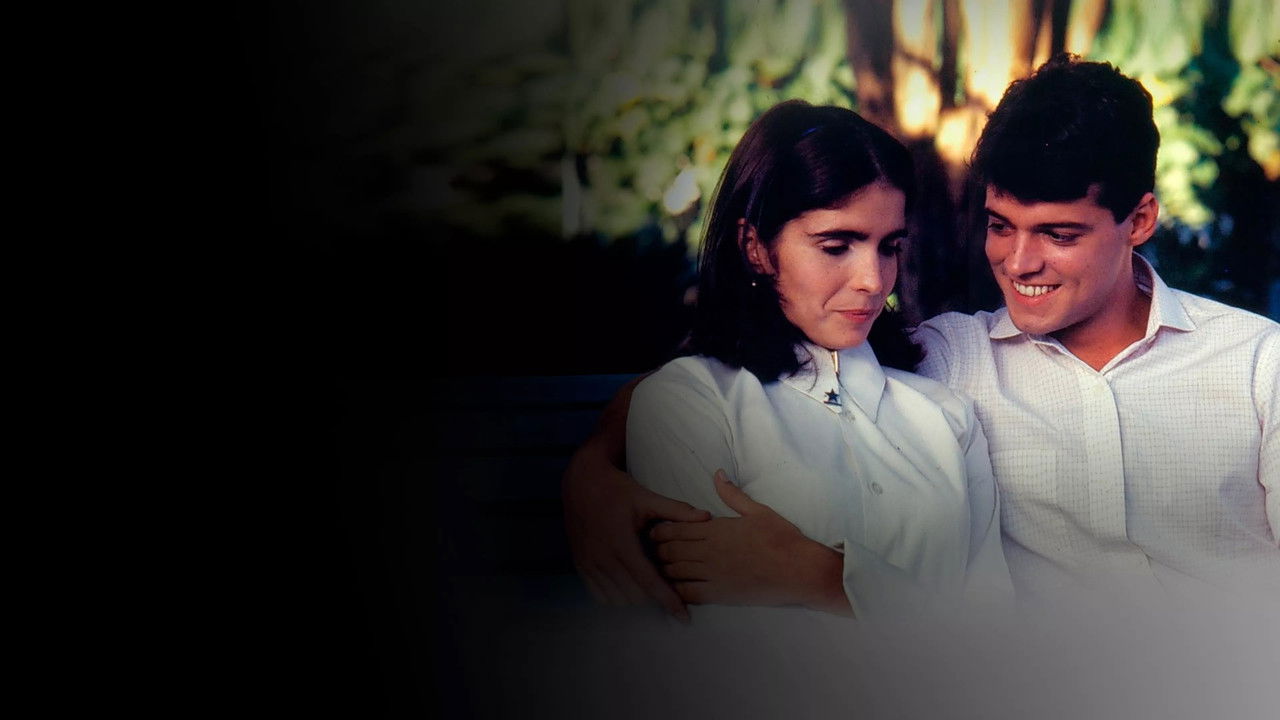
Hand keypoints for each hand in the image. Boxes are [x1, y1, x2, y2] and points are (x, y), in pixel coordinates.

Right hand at [562, 442, 710, 620]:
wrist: (582, 482)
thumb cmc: (617, 489)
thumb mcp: (647, 498)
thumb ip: (677, 511)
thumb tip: (707, 517)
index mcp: (622, 542)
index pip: (648, 581)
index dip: (668, 600)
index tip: (684, 617)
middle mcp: (603, 557)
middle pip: (635, 595)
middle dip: (654, 597)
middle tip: (669, 589)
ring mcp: (588, 563)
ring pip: (617, 598)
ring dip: (636, 598)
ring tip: (649, 586)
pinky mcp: (580, 565)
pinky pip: (599, 594)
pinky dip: (616, 596)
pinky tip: (628, 584)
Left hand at [650, 470, 850, 614]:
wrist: (799, 570)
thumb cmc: (781, 538)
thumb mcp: (758, 510)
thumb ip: (732, 494)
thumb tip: (717, 473)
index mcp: (716, 529)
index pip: (677, 528)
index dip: (661, 531)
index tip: (656, 532)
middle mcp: (709, 551)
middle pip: (670, 550)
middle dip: (658, 550)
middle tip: (654, 551)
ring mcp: (712, 574)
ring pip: (674, 571)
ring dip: (664, 569)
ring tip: (661, 568)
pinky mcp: (719, 594)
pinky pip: (688, 593)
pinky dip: (677, 591)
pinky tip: (674, 589)